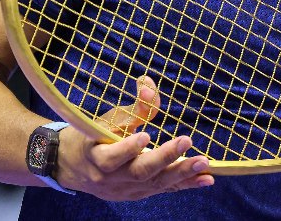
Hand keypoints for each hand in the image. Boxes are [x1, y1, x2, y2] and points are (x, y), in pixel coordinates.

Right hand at [53, 75, 214, 199]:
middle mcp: (110, 178)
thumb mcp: (107, 120)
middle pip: (138, 172)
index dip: (127, 149)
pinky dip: (185, 184)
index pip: (111, 157)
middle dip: (163, 158)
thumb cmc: (93, 137)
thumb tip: (149, 85)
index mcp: (96, 156)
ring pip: (154, 184)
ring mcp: (125, 190)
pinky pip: (163, 189)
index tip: (146, 135)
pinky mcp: (138, 194)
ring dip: (181, 173)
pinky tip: (206, 179)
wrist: (73, 168)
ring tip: (203, 163)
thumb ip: (133, 107)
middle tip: (186, 141)